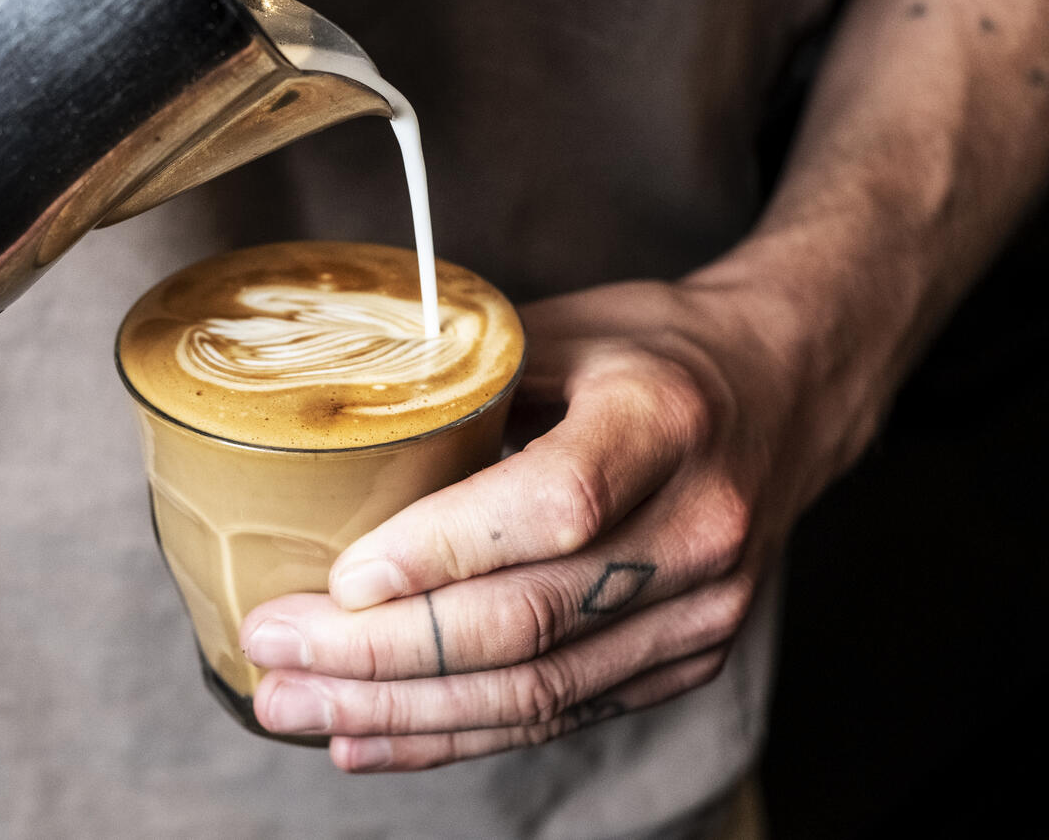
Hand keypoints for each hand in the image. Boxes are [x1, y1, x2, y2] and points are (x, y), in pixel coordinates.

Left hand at [240, 275, 857, 770]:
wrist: (787, 391)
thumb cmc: (655, 350)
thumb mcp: (563, 326)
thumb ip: (461, 381)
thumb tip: (328, 441)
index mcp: (662, 420)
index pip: (551, 504)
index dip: (438, 553)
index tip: (337, 579)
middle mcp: (696, 527)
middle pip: (527, 621)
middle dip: (382, 653)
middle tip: (275, 653)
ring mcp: (701, 608)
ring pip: (537, 690)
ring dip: (403, 712)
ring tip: (296, 711)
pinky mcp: (688, 658)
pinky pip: (562, 712)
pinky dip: (460, 733)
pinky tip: (373, 737)